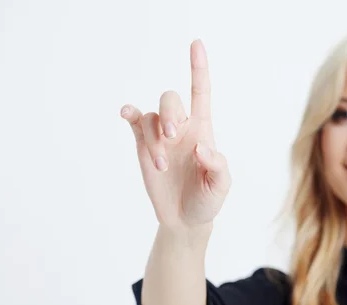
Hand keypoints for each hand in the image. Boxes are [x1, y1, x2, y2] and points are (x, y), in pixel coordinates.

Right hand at [120, 40, 230, 228]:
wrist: (185, 220)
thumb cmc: (207, 200)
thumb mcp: (221, 186)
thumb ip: (217, 166)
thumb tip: (200, 147)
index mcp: (203, 131)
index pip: (201, 93)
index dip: (199, 69)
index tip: (196, 44)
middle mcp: (181, 129)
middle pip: (171, 101)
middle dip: (169, 115)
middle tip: (172, 138)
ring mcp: (161, 137)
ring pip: (151, 118)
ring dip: (154, 140)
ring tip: (162, 166)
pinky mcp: (143, 148)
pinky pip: (135, 124)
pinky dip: (129, 114)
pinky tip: (126, 113)